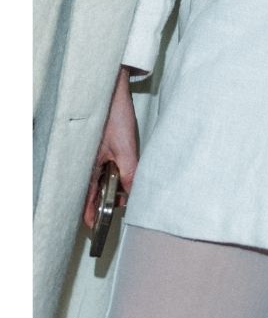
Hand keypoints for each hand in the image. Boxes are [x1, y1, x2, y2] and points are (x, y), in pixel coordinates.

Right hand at [81, 66, 139, 229]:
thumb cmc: (114, 115)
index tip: (97, 228)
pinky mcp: (98, 147)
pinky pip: (102, 168)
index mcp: (86, 167)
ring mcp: (90, 155)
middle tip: (119, 205)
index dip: (90, 216)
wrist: (111, 89)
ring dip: (110, 187)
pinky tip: (122, 172)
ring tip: (124, 189)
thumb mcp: (126, 149)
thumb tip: (132, 196)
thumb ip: (130, 175)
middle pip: (91, 192)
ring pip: (98, 180)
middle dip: (103, 202)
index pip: (84, 201)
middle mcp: (84, 163)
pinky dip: (111, 174)